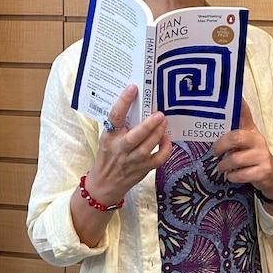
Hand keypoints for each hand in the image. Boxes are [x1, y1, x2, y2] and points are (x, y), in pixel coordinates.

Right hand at [84, 84, 172, 204]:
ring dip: (158, 134)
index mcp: (110, 137)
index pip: (115, 117)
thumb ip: (120, 125)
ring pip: (147, 148)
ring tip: (164, 121)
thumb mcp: (108, 138)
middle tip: (159, 114)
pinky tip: (167, 138)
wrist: (105, 184)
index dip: (123, 102)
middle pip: (134, 137)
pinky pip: (158, 159)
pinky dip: (165, 148)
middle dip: (148, 125)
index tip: (133, 88)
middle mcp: (120, 149)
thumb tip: (139, 104)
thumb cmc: (108, 155)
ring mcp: (132, 161)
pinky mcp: (143, 169)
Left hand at [212, 99, 272, 200]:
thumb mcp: (244, 142)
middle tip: (214, 152)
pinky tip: (231, 176)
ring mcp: (262, 155)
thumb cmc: (252, 156)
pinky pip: (241, 174)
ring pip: (235, 159)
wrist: (271, 176)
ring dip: (224, 166)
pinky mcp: (263, 171)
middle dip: (220, 145)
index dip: (239, 104)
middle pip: (236, 137)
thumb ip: (232, 133)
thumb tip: (211, 122)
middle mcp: (258, 140)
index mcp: (251, 130)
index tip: (234, 95)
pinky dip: (232, 177)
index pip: (245, 113)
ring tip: (221, 168)